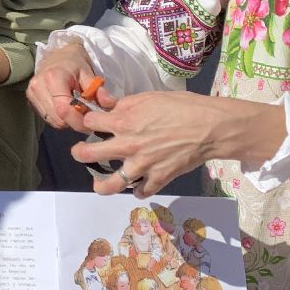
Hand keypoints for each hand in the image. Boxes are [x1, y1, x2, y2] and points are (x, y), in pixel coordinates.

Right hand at [26, 41, 114, 129]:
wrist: (57, 55)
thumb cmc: (74, 62)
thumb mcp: (88, 72)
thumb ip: (98, 90)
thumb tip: (110, 104)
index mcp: (53, 77)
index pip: (64, 109)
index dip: (79, 120)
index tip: (92, 120)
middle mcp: (38, 87)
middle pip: (58, 118)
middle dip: (75, 122)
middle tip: (88, 116)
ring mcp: (32, 94)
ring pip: (54, 121)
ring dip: (68, 122)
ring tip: (78, 112)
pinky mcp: (31, 100)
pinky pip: (48, 118)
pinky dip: (61, 119)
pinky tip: (68, 110)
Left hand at [72, 91, 283, 196]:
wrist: (210, 127)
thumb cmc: (182, 106)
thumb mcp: (149, 97)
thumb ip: (125, 103)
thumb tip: (108, 105)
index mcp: (123, 121)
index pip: (90, 123)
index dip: (88, 121)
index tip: (92, 123)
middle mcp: (127, 145)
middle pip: (89, 154)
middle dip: (80, 153)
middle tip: (80, 153)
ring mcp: (142, 165)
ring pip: (111, 184)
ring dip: (101, 185)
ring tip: (98, 184)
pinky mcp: (158, 178)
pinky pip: (141, 192)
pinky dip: (138, 190)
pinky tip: (137, 186)